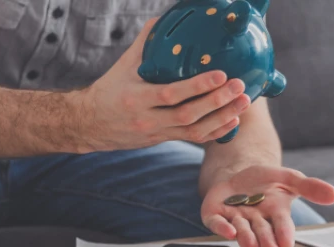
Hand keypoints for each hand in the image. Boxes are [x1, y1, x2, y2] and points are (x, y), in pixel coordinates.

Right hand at [74, 18, 250, 151]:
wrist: (90, 124)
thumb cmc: (109, 90)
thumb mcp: (123, 65)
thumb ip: (144, 44)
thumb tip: (163, 20)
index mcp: (136, 98)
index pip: (170, 94)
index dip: (197, 86)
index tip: (220, 74)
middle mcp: (147, 119)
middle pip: (187, 115)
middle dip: (217, 102)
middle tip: (239, 87)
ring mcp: (157, 133)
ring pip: (194, 130)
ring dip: (222, 117)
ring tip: (243, 103)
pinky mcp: (164, 139)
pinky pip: (193, 139)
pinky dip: (215, 131)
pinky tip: (232, 121)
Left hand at [201, 166, 333, 246]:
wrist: (237, 174)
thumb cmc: (265, 182)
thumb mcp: (289, 178)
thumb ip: (310, 187)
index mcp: (275, 213)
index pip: (282, 225)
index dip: (284, 234)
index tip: (287, 243)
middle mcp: (256, 220)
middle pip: (262, 233)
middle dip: (266, 242)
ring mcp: (235, 218)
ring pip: (242, 231)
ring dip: (247, 239)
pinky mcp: (216, 214)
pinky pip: (216, 223)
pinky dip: (222, 228)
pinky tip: (229, 231)